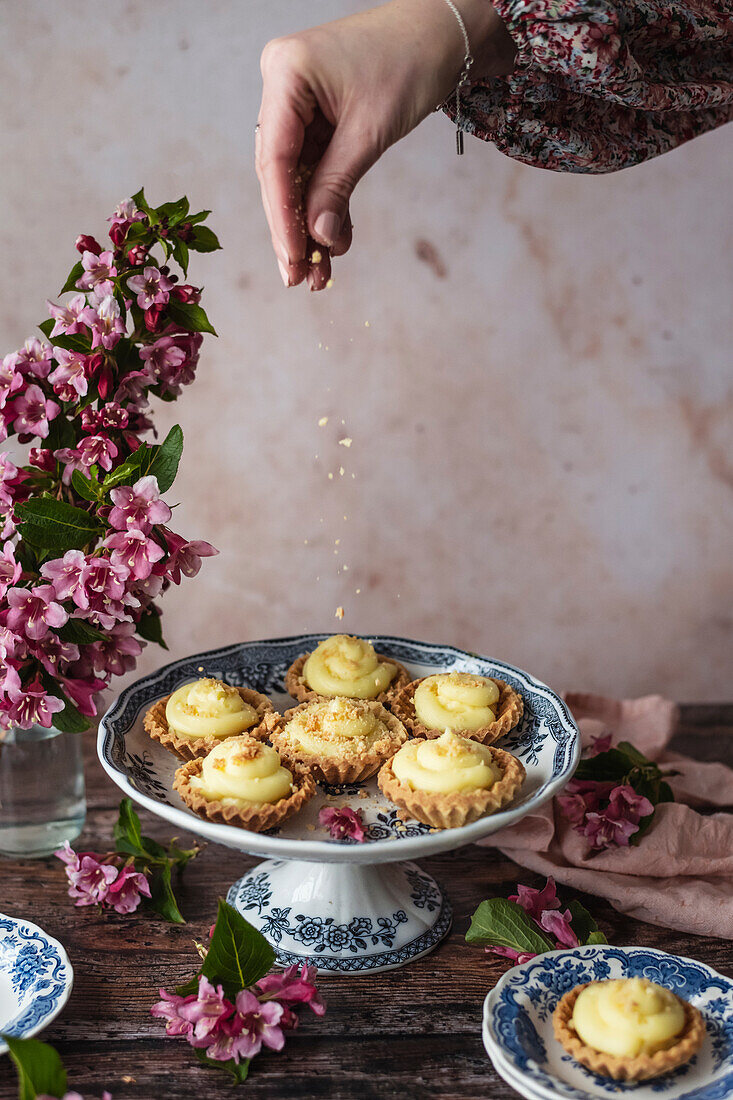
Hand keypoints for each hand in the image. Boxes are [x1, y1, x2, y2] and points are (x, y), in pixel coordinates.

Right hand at [256, 0, 515, 289]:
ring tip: (319, 272)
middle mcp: (282, 85)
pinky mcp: (315, 116)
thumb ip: (337, 185)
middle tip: (298, 278)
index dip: (282, 215)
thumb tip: (316, 238)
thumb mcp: (371, 131)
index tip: (292, 258)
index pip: (274, 158)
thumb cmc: (411, 62)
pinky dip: (325, 203)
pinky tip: (333, 241)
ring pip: (295, 176)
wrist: (443, 31)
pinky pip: (313, 167)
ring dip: (309, 224)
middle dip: (291, 228)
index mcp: (286, 73)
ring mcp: (296, 100)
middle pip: (277, 172)